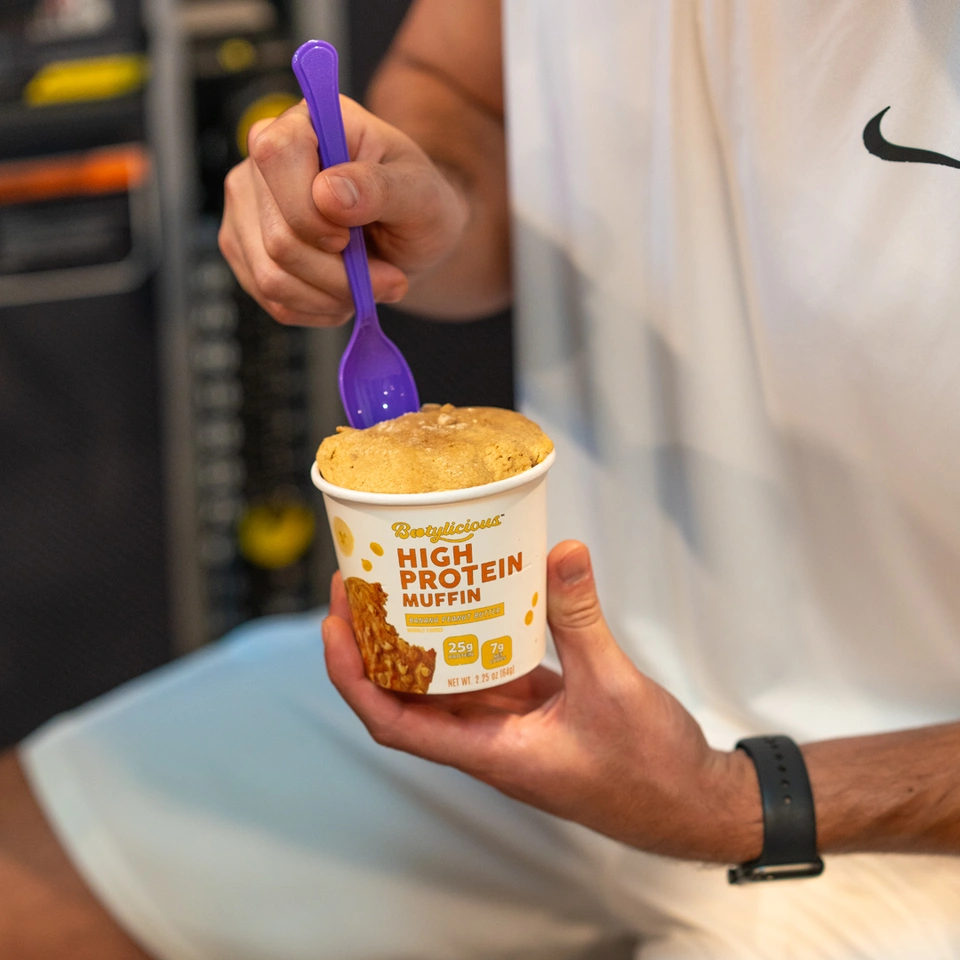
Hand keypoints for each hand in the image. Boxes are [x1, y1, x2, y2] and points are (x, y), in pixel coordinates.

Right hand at [218, 96, 468, 326]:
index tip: (350, 236)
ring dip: (331, 297)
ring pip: (272, 277)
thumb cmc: (417, 205)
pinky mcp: (245, 250)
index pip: (276, 156)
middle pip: (279, 237)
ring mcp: (248, 207)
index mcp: (308, 122)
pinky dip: (318, 309)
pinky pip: (271, 300)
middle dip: (339, 274)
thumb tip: (328, 193)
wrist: (408, 240)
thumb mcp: (422, 193)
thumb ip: (382, 187)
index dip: (311, 211)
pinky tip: (343, 294)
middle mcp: (264, 159)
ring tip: (368, 286)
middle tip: (388, 278)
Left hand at [323, 540, 762, 862]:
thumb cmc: (651, 771)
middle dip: (373, 643)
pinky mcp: (535, 711)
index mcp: (492, 752)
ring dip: (418, 639)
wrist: (691, 804)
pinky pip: (488, 672)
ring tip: (402, 582)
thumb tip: (562, 552)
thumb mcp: (613, 688)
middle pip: (406, 695)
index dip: (352, 676)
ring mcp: (510, 726)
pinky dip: (473, 638)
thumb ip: (581, 619)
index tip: (336, 624)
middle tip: (361, 582)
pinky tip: (473, 598)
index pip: (392, 721)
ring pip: (446, 682)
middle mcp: (488, 741)